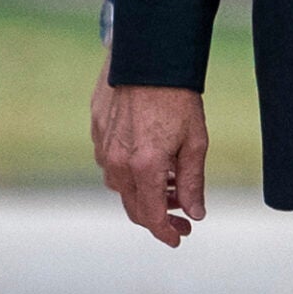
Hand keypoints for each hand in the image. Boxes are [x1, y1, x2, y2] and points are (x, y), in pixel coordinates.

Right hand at [92, 75, 208, 246]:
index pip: (152, 216)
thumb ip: (192, 182)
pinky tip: (151, 160)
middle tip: (182, 216)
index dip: (167, 232)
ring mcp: (103, 147)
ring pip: (121, 186)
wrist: (149, 56)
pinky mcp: (97, 131)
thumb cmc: (176, 96)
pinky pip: (111, 163)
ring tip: (171, 183)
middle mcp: (118, 162)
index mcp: (144, 167)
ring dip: (144, 193)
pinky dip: (131, 171)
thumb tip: (195, 213)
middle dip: (159, 216)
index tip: (180, 237)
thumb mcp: (195, 141)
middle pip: (134, 207)